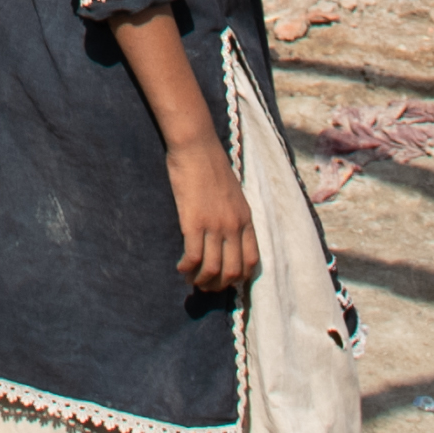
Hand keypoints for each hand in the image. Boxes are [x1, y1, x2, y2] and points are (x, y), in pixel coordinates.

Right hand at [165, 133, 259, 294]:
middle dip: (219, 285)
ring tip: (191, 280)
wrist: (196, 146)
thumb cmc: (211, 165)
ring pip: (213, 269)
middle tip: (205, 285)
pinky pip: (194, 257)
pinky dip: (187, 268)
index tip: (226, 280)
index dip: (240, 277)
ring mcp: (215, 225)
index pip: (252, 261)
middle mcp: (234, 226)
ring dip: (201, 281)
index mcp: (246, 219)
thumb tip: (227, 235)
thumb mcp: (233, 193)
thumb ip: (234, 215)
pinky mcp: (194, 222)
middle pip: (233, 271)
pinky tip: (181, 267)